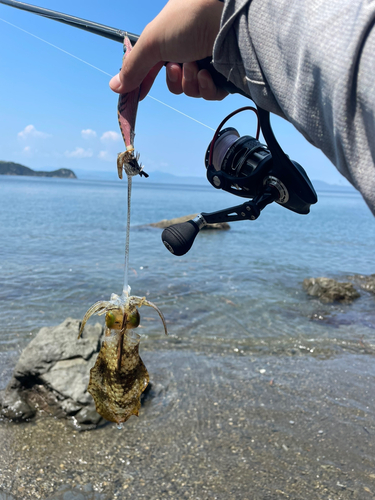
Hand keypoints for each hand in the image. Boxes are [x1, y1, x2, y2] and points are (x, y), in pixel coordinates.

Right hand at [109, 0, 227, 100]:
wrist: (229, 21)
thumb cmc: (189, 21)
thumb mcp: (153, 42)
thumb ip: (133, 66)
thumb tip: (114, 86)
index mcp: (172, 35)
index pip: (153, 64)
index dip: (145, 80)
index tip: (138, 95)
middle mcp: (191, 48)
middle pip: (174, 81)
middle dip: (174, 80)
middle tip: (177, 67)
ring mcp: (209, 62)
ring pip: (191, 90)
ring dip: (189, 82)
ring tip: (195, 66)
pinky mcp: (225, 75)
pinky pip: (209, 94)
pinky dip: (205, 88)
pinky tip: (207, 74)